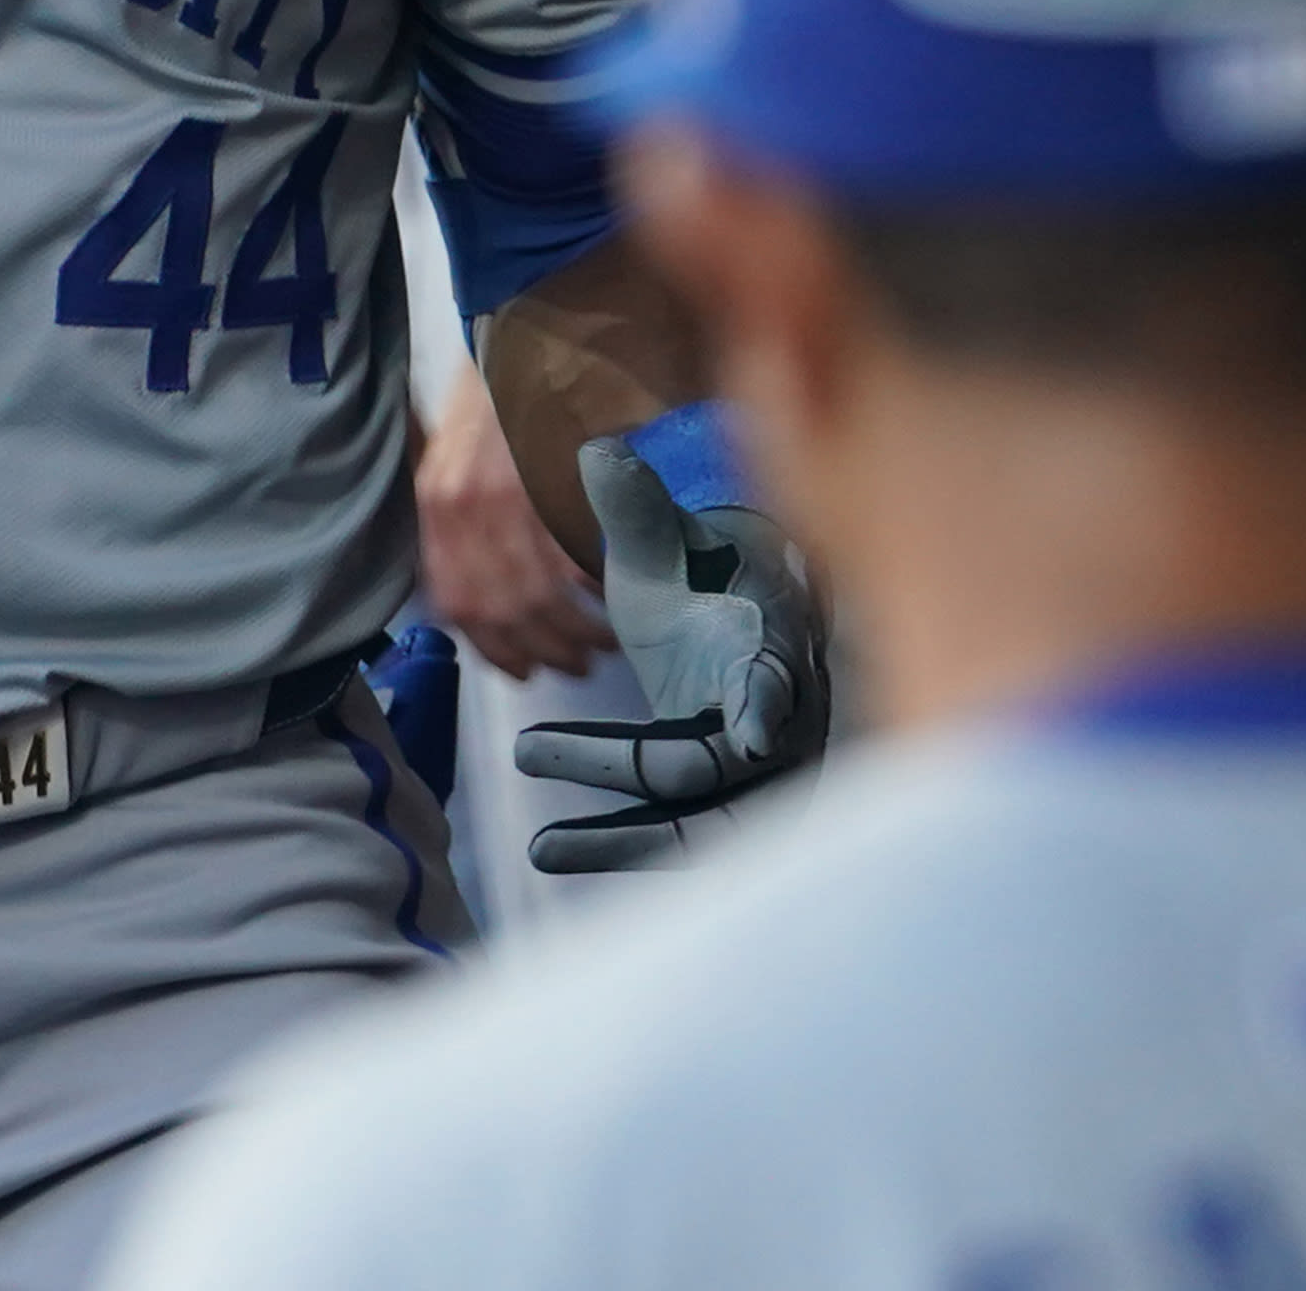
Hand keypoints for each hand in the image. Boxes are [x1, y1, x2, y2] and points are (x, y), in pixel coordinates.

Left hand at [415, 377, 609, 682]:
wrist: (527, 327)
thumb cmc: (495, 393)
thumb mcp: (451, 458)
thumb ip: (456, 523)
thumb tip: (476, 591)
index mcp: (436, 504)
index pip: (455, 601)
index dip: (490, 646)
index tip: (518, 667)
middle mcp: (464, 506)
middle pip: (501, 609)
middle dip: (542, 649)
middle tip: (573, 663)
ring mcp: (508, 495)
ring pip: (538, 595)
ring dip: (575, 630)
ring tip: (602, 641)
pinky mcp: (553, 481)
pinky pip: (573, 558)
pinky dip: (596, 589)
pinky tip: (612, 597)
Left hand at [514, 435, 829, 869]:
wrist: (729, 617)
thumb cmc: (702, 576)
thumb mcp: (666, 545)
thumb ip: (636, 508)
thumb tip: (596, 451)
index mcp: (775, 645)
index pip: (779, 680)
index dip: (767, 703)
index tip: (751, 735)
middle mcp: (780, 720)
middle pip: (717, 764)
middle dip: (621, 763)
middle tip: (525, 748)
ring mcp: (756, 773)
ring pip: (700, 822)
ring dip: (621, 839)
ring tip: (538, 850)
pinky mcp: (722, 803)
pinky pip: (677, 840)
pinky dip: (619, 849)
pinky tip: (552, 854)